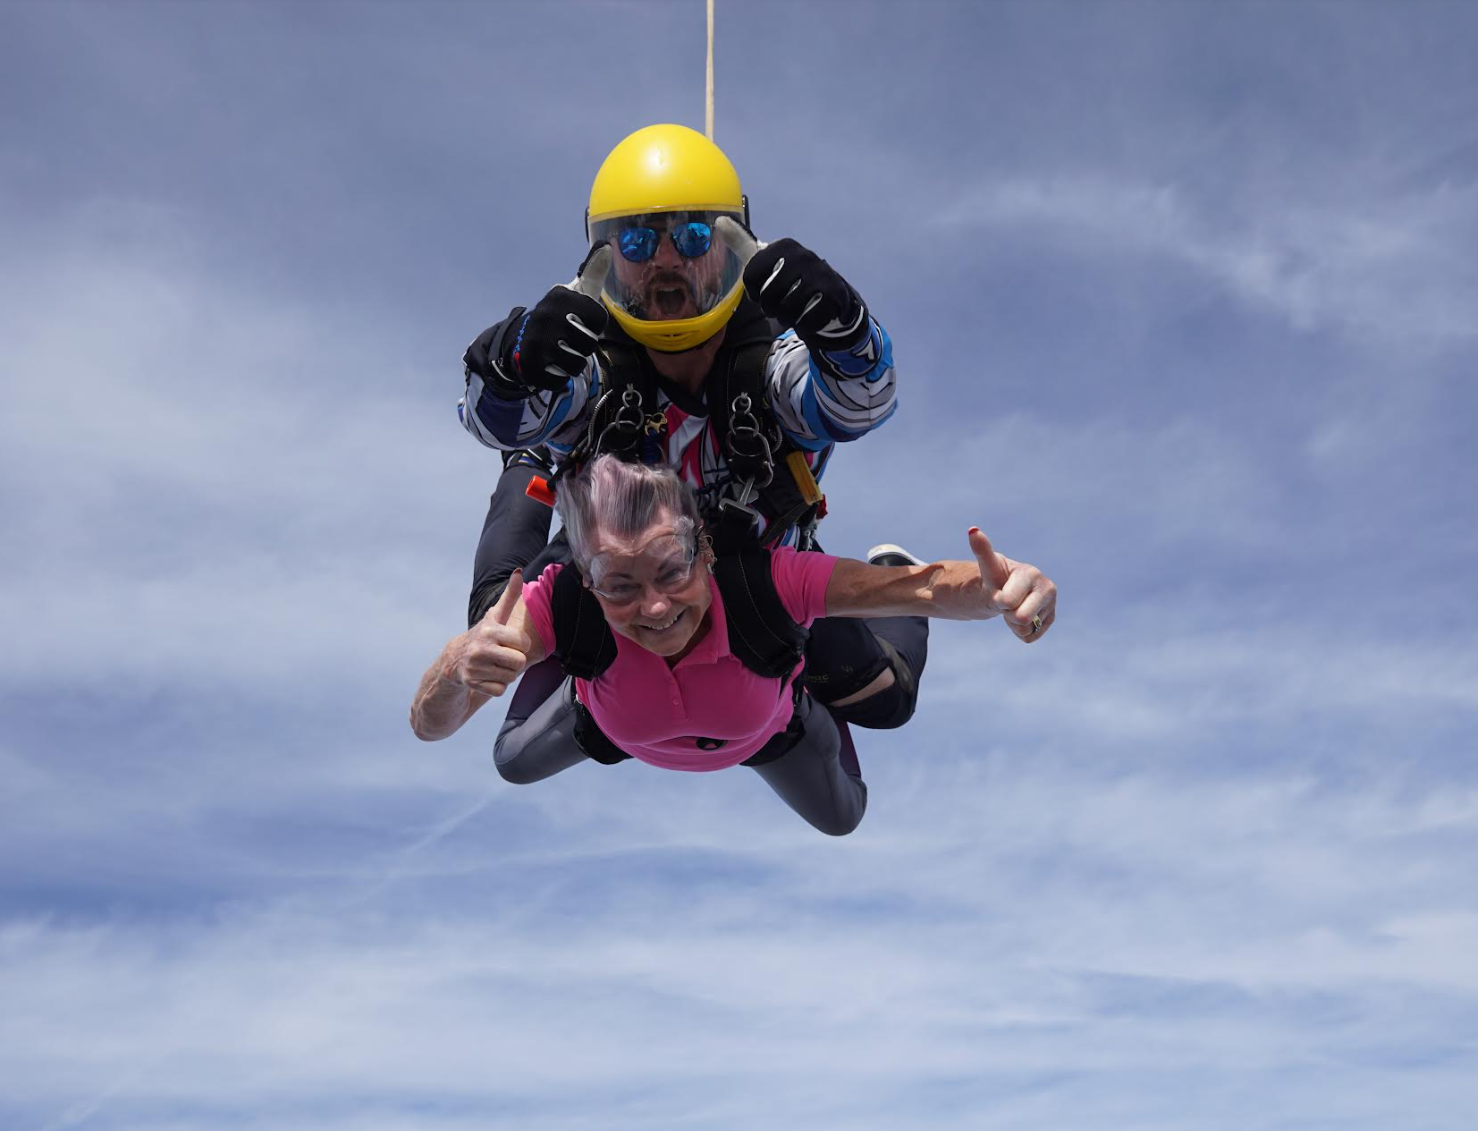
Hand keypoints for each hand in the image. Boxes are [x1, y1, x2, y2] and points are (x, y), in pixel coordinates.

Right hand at [441, 572, 532, 695]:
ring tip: (494, 665)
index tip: (512, 642)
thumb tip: (519, 572)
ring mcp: (475, 666)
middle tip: (504, 656)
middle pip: (519, 663)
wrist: (455, 659)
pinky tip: (487, 676)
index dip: (522, 645)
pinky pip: (500, 690)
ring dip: (506, 674)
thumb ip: (510, 596)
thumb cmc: (485, 635)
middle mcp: (480, 648)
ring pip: (510, 677)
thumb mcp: (496, 616)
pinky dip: (497, 686)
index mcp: (490, 630)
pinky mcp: (471, 683)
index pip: (524, 643)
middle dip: (515, 662)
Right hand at [463, 247, 611, 396]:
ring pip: (577, 364)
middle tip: (567, 340)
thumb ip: (594, 273)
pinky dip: (558, 378)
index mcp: (560, 296)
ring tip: (559, 352)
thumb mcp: (576, 293)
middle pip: (590, 344)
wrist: (523, 342)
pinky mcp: (531, 365)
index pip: (600, 320)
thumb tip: (608, 246)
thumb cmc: (560, 317)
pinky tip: (549, 366)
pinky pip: (561, 380)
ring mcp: (537, 341)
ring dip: (571, 364)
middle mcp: (546, 316)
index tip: (579, 321)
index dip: (594, 326)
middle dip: (582, 347)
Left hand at [740, 237, 868, 351]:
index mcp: (783, 246)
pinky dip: (804, 325)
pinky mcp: (833, 295)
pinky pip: (808, 321)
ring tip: (791, 312)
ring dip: (786, 318)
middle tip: (778, 305)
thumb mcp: (765, 259)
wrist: (828, 291)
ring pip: (787, 310)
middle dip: (770, 308)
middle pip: (768, 295)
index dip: (753, 292)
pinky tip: (808, 317)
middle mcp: (803, 256)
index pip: (751, 275)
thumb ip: (741, 243)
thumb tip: (719, 221)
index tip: (762, 292)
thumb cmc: (789, 277)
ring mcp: (820, 275)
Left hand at [967, 528, 1056, 642]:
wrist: (1005, 588)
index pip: (1007, 601)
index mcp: (1032, 574)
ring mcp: (1051, 604)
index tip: (1001, 591)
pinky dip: (1020, 631)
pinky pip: (1029, 637)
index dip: (999, 600)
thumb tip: (972, 530)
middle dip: (1008, 613)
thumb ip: (982, 549)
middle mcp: (1047, 588)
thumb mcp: (988, 566)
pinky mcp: (1051, 618)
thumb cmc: (996, 576)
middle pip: (1020, 618)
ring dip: (1013, 623)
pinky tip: (1020, 615)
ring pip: (1025, 629)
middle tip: (1007, 601)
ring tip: (1014, 606)